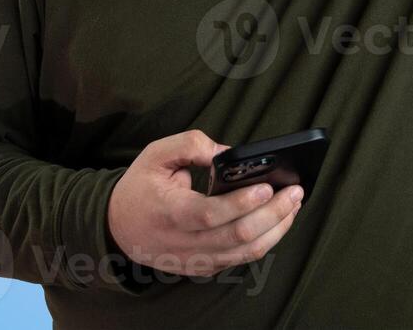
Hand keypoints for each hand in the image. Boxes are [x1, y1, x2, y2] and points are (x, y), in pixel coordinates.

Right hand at [105, 129, 304, 277]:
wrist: (117, 227)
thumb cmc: (140, 187)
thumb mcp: (156, 153)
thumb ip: (191, 145)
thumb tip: (229, 152)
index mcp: (169, 213)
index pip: (210, 214)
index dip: (241, 203)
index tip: (267, 187)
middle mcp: (183, 243)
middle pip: (236, 236)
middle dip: (272, 214)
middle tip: (295, 192)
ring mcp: (194, 260)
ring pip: (244, 253)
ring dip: (275, 230)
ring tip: (294, 206)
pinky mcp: (202, 267)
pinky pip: (239, 259)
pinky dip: (264, 241)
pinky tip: (278, 222)